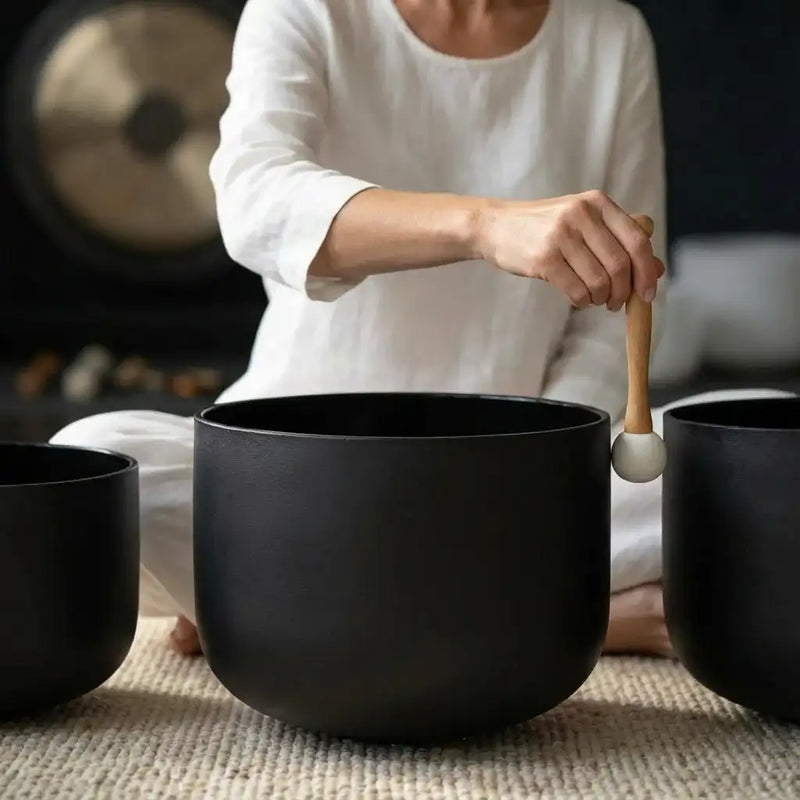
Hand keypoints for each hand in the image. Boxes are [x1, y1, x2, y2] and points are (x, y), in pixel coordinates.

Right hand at [475, 190, 665, 310]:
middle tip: (617, 303)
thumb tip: (658, 270)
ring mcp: (561, 236)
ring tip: (595, 299)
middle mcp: (581, 215)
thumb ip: (619, 242)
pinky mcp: (544, 258)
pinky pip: (577, 290)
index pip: (637, 239)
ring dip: (601, 299)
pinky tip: (578, 298)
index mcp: (597, 203)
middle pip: (620, 264)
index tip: (647, 293)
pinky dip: (582, 301)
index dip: (647, 270)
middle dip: (623, 291)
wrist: (495, 226)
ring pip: (599, 281)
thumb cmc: (543, 228)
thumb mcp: (583, 224)